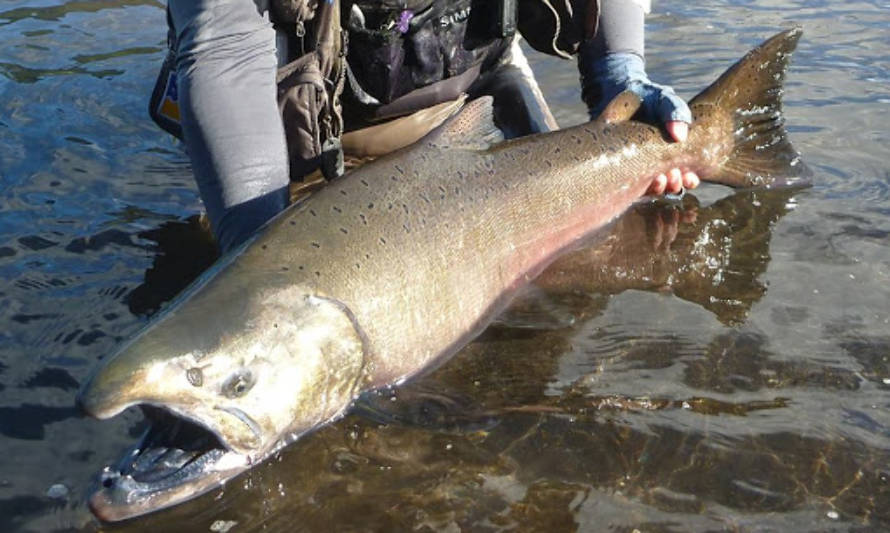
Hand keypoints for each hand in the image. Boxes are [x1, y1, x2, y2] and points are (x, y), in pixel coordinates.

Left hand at [581, 53, 698, 195]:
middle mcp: (658, 164)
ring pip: (652, 189)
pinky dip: (640, 185)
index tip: (691, 175)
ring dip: (660, 187)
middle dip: (675, 184)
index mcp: (674, 154)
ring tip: (661, 178)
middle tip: (674, 174)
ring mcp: (638, 168)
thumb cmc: (647, 99)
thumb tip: (680, 135)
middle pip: (671, 185)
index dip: (690, 179)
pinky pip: (629, 186)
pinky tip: (643, 178)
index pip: (687, 175)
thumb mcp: (665, 101)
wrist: (617, 94)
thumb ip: (676, 112)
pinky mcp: (621, 169)